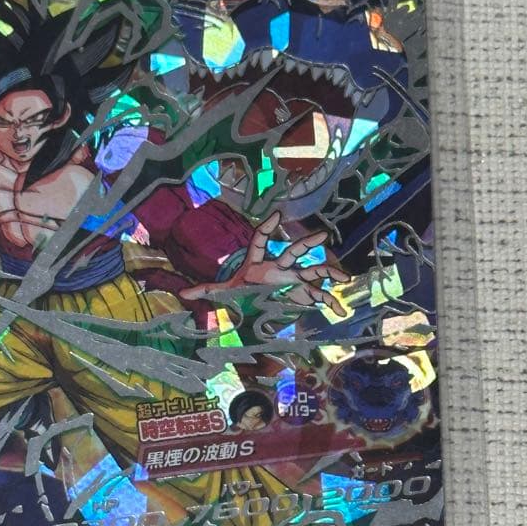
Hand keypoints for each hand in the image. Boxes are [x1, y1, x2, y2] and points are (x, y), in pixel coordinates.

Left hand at [179, 211, 348, 316]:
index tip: (277, 214)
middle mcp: (279, 267)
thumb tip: (183, 294)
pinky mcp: (301, 294)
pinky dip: (331, 303)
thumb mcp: (225, 292)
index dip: (268, 228)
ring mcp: (293, 280)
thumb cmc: (243, 291)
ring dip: (328, 273)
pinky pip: (318, 296)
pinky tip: (341, 311)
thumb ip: (205, 290)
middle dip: (307, 244)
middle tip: (322, 235)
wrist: (257, 301)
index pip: (261, 241)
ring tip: (343, 277)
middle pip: (293, 252)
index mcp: (258, 263)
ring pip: (313, 272)